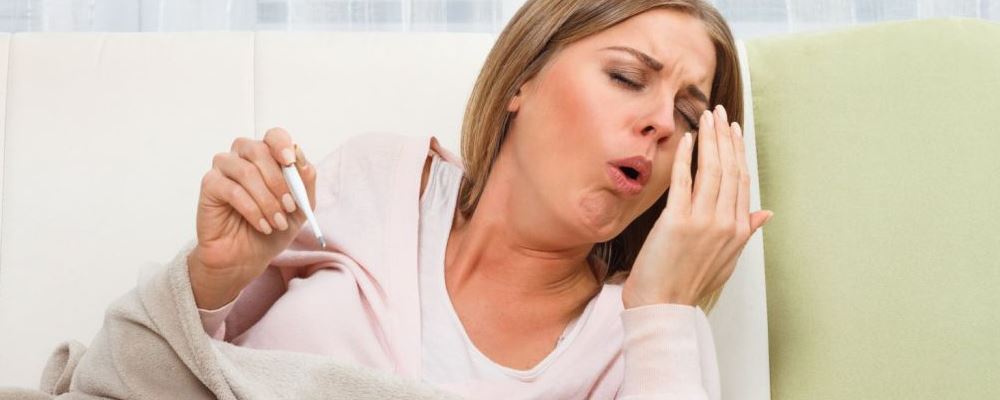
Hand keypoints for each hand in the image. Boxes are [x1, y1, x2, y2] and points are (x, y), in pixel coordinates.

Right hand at [188, 127, 317, 308]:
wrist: (247, 257)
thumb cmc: (273, 228)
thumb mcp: (300, 208)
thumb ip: (304, 182)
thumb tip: (301, 157)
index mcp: (267, 156)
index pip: (274, 135)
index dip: (282, 144)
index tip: (291, 162)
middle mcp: (243, 156)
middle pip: (258, 150)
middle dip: (278, 181)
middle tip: (290, 206)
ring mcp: (224, 169)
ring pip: (246, 171)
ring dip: (267, 200)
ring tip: (278, 222)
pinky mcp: (210, 186)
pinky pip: (232, 190)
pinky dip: (252, 210)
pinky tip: (263, 225)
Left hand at [623, 105, 772, 308]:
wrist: (664, 306)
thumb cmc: (689, 284)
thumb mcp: (727, 260)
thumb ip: (746, 232)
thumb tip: (766, 213)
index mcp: (739, 230)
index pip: (742, 181)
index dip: (738, 152)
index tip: (734, 131)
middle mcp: (725, 223)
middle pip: (729, 170)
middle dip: (725, 137)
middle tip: (719, 112)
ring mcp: (703, 221)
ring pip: (711, 171)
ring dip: (710, 140)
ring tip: (707, 117)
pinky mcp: (677, 221)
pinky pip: (684, 182)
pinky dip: (686, 158)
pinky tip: (687, 139)